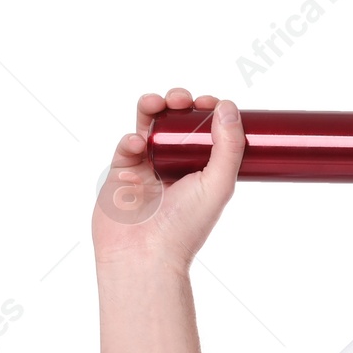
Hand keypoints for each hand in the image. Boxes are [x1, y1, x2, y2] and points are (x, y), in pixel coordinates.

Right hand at [92, 89, 247, 270]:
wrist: (145, 255)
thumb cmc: (186, 226)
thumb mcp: (218, 184)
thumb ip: (228, 147)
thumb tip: (230, 107)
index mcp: (203, 170)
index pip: (207, 132)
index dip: (208, 112)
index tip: (211, 102)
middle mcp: (176, 166)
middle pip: (175, 123)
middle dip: (178, 104)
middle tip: (182, 98)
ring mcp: (147, 168)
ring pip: (147, 126)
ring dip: (151, 108)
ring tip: (157, 102)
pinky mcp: (122, 172)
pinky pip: (125, 146)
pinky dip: (131, 139)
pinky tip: (138, 143)